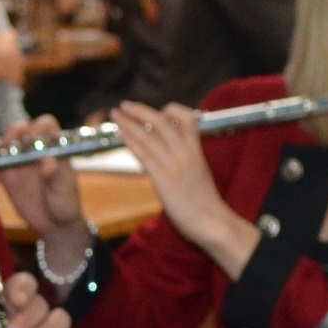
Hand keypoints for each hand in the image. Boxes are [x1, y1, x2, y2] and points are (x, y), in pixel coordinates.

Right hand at [0, 111, 84, 236]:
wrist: (54, 225)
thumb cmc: (65, 204)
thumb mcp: (65, 189)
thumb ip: (57, 174)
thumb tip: (47, 161)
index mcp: (53, 148)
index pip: (45, 124)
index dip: (39, 127)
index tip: (35, 140)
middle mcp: (35, 151)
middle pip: (22, 128)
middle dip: (16, 131)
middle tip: (14, 146)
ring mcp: (20, 163)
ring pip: (7, 141)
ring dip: (2, 141)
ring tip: (2, 151)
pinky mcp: (7, 177)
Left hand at [114, 101, 254, 276]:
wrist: (212, 222)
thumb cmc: (205, 202)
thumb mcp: (199, 173)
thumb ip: (186, 159)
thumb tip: (172, 152)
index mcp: (197, 150)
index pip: (187, 119)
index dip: (171, 111)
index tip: (157, 111)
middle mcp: (186, 153)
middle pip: (163, 122)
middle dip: (140, 111)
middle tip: (124, 105)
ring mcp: (175, 164)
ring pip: (150, 135)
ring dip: (129, 123)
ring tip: (114, 115)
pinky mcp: (164, 179)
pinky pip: (145, 154)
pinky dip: (131, 142)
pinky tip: (120, 136)